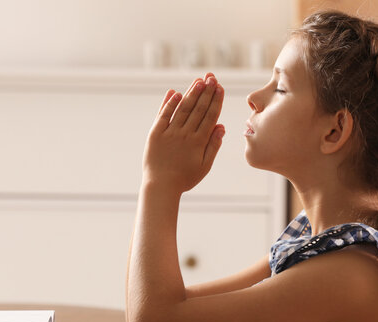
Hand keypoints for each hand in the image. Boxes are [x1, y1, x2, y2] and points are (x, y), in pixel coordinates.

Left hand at [142, 73, 224, 193]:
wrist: (161, 187)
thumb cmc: (185, 178)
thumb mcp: (204, 166)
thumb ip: (213, 146)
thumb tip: (221, 127)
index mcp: (198, 142)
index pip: (210, 116)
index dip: (216, 100)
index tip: (220, 87)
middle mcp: (185, 134)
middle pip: (198, 109)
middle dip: (206, 92)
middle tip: (212, 77)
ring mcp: (169, 133)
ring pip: (182, 109)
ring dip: (191, 93)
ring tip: (199, 80)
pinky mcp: (155, 134)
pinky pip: (163, 115)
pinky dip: (169, 104)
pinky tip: (175, 93)